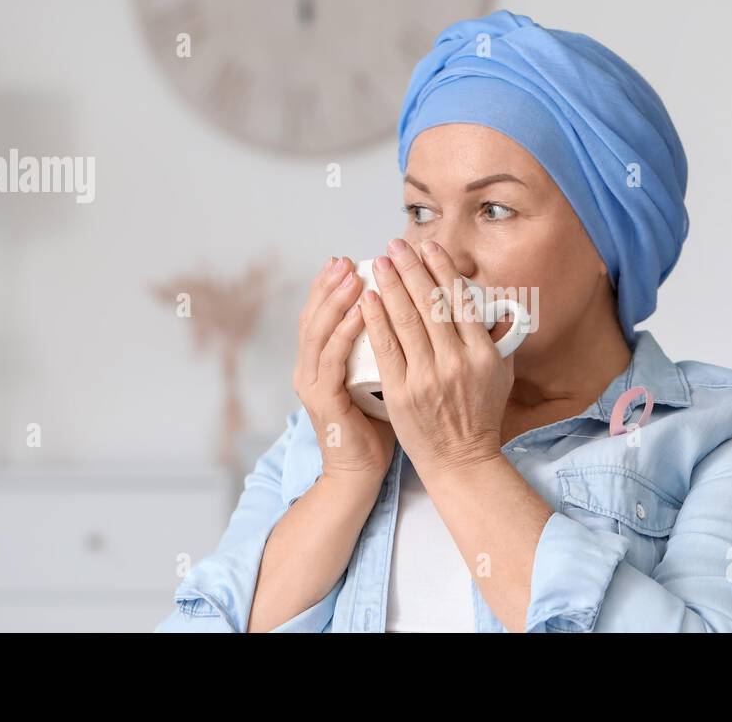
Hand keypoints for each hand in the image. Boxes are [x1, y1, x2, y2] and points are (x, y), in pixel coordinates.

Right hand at [293, 256, 395, 481]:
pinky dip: (346, 331)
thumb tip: (421, 315)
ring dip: (337, 300)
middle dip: (331, 284)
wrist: (361, 473)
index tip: (349, 259)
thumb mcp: (383, 378)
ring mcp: (312, 383)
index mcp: (322, 361)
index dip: (332, 286)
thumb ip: (389, 348)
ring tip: (354, 274)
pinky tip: (362, 310)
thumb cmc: (379, 427)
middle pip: (315, 315)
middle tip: (347, 259)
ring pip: (320, 331)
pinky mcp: (323, 399)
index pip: (324, 314)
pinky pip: (332, 358)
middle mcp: (310, 368)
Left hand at [357, 239, 510, 475]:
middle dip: (411, 268)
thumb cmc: (479, 416)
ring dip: (391, 286)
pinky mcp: (403, 393)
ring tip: (379, 263)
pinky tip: (368, 299)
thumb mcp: (501, 374)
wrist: (461, 461)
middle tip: (396, 246)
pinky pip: (386, 347)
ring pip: (407, 320)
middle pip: (431, 304)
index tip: (429, 247)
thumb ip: (497, 338)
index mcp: (483, 354)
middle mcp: (457, 362)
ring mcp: (428, 378)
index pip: (460, 300)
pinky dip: (376, 319)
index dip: (442, 269)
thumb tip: (490, 302)